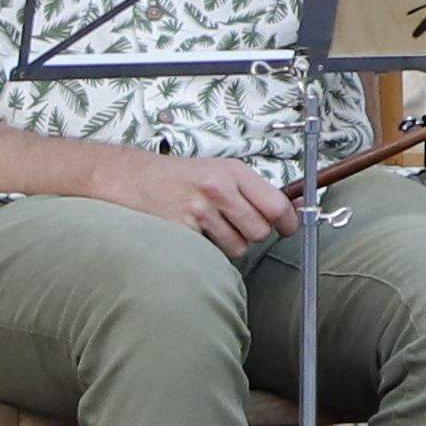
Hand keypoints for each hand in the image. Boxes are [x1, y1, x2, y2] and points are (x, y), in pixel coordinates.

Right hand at [94, 147, 297, 252]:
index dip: (288, 222)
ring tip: (210, 225)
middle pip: (260, 231)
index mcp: (233, 172)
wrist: (129, 177)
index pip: (276, 205)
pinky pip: (211, 254)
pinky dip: (206, 249)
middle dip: (253, 234)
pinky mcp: (180, 231)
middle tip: (236, 223)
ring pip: (237, 247)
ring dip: (228, 244)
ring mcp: (198, 211)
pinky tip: (193, 232)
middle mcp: (218, 189)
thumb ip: (256, 191)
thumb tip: (296, 208)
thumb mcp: (221, 171)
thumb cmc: (178, 176)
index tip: (288, 228)